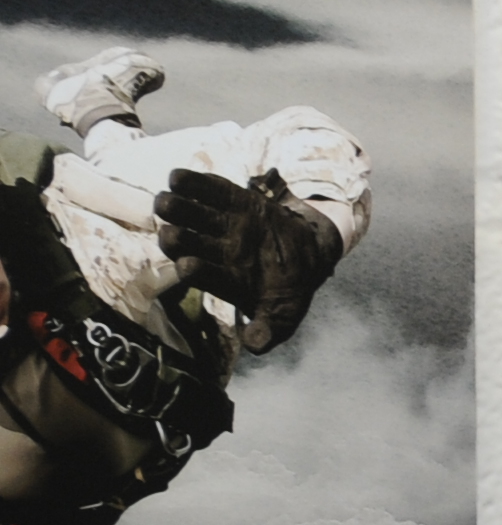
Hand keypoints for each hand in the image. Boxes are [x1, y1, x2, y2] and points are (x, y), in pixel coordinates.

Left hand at [153, 167, 342, 349]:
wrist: (313, 252)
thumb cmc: (292, 287)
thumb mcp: (286, 314)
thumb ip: (270, 329)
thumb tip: (254, 345)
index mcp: (226, 279)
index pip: (203, 275)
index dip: (194, 270)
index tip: (187, 266)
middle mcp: (217, 250)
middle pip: (186, 242)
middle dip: (174, 237)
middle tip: (169, 231)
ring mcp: (223, 223)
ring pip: (190, 214)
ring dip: (174, 207)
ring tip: (165, 200)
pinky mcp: (233, 199)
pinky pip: (210, 189)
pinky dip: (193, 183)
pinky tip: (177, 179)